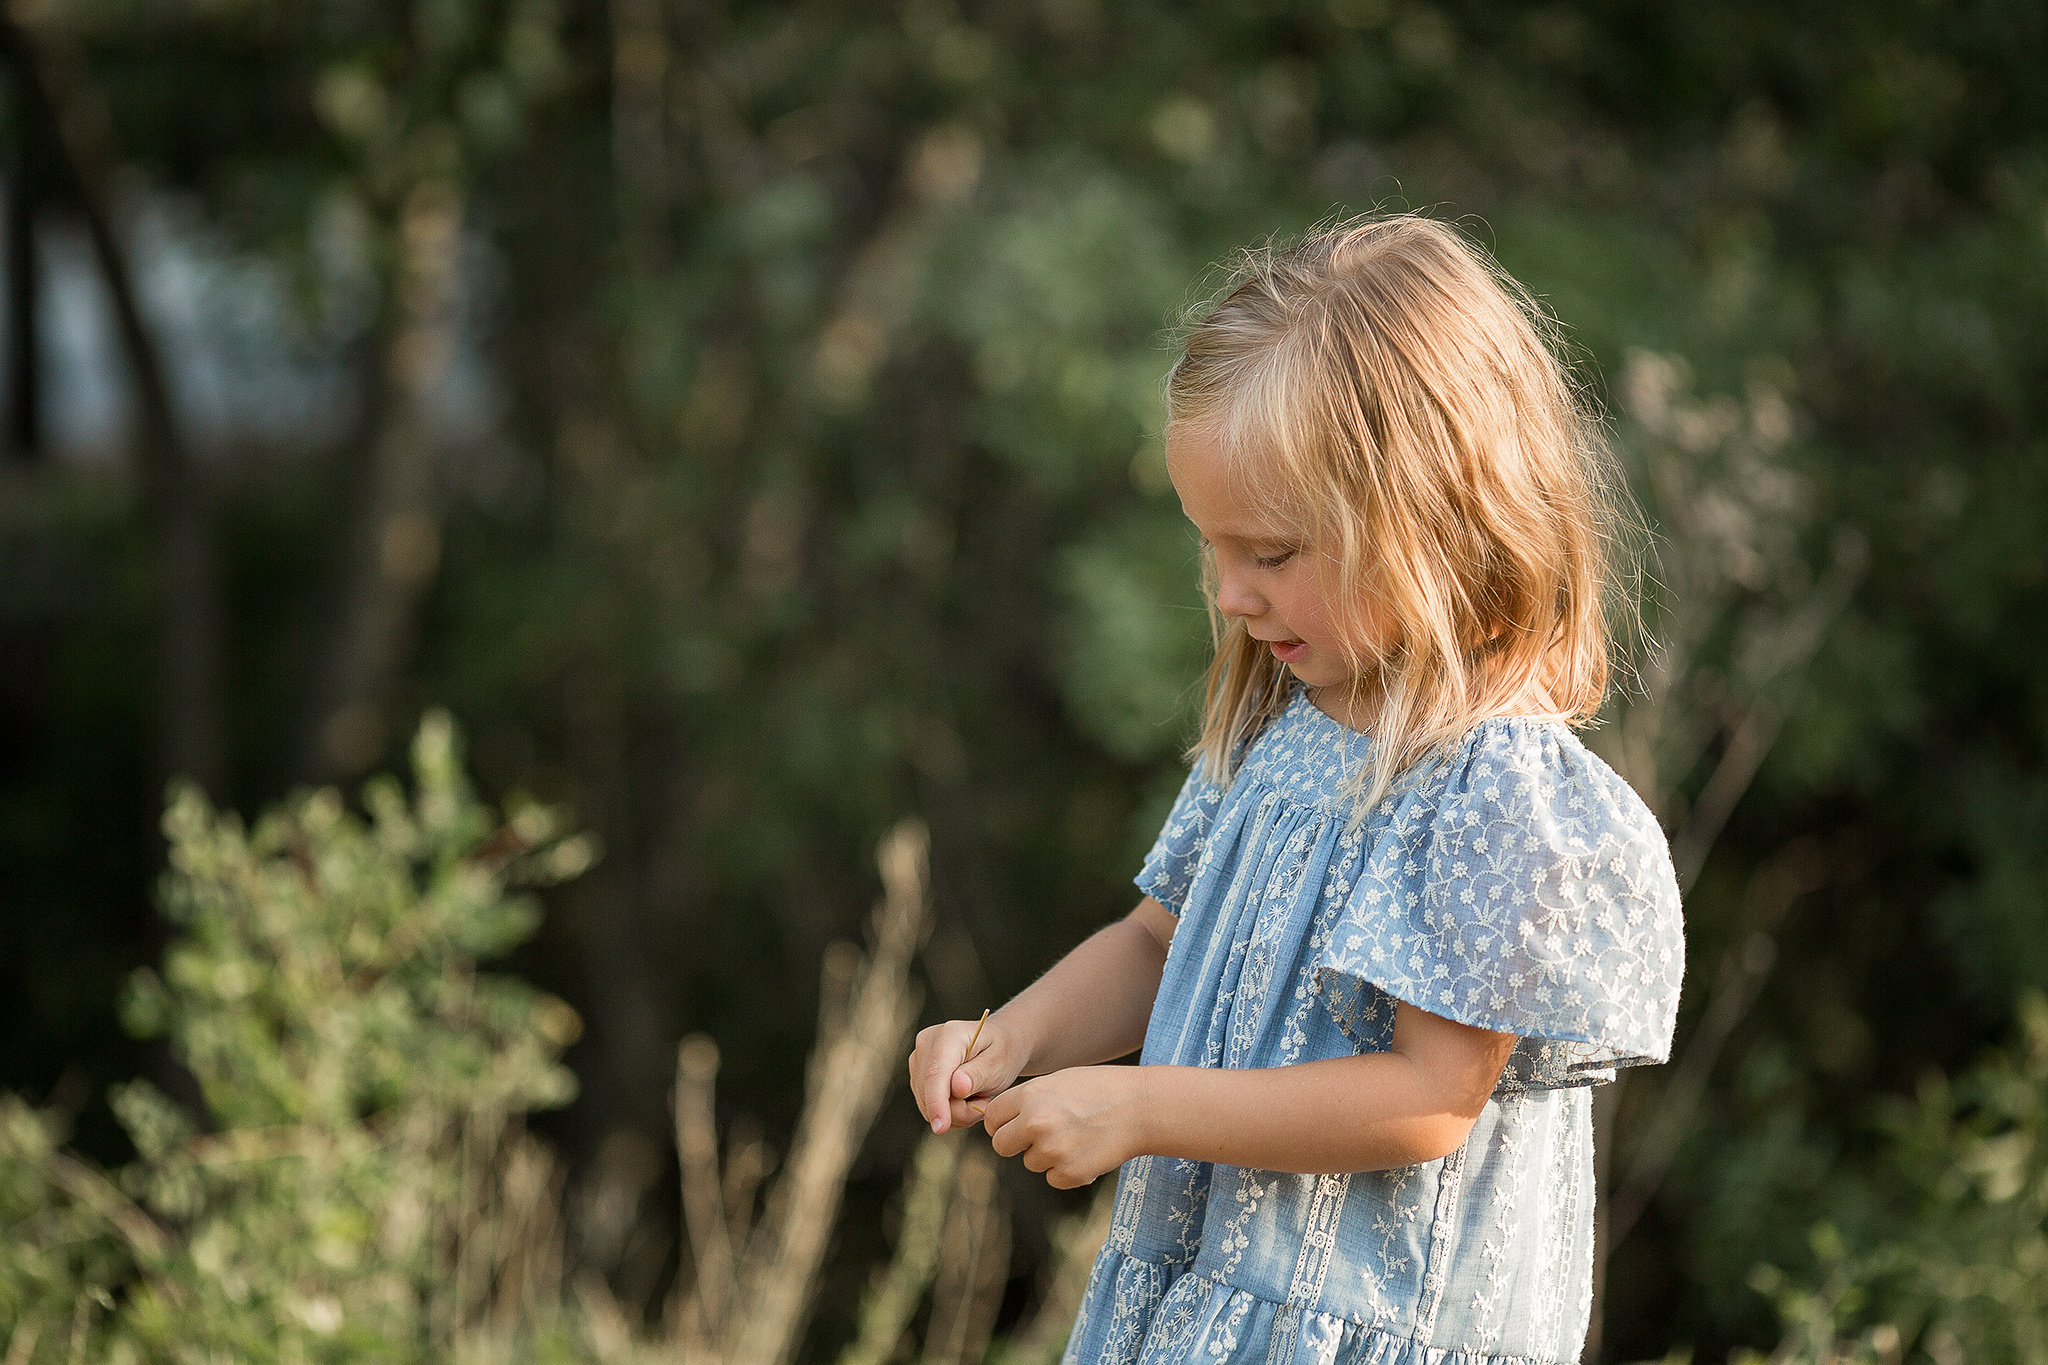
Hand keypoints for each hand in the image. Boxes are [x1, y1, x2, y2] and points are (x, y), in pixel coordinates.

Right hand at [907, 1014, 1028, 1134]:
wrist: (1001, 1044)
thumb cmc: (1003, 1052)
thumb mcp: (1000, 1063)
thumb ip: (978, 1075)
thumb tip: (956, 1088)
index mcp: (949, 1034)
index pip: (935, 1074)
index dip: (936, 1103)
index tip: (941, 1127)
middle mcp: (927, 1044)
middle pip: (929, 1094)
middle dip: (958, 1110)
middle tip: (986, 1102)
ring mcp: (919, 1060)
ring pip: (927, 1105)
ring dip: (955, 1112)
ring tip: (978, 1096)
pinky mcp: (918, 1076)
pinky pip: (928, 1107)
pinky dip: (949, 1111)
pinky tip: (967, 1099)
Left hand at [982, 1066, 1145, 1188]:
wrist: (1140, 1107)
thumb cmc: (1099, 1090)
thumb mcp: (1057, 1082)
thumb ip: (1026, 1101)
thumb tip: (999, 1123)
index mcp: (1030, 1096)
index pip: (992, 1118)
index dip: (1000, 1123)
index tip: (1011, 1125)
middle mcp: (1036, 1123)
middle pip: (1001, 1146)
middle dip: (1015, 1144)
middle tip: (1038, 1136)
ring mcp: (1053, 1150)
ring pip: (1030, 1162)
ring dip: (1046, 1155)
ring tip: (1076, 1135)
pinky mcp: (1070, 1173)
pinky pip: (1053, 1178)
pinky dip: (1066, 1170)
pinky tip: (1086, 1151)